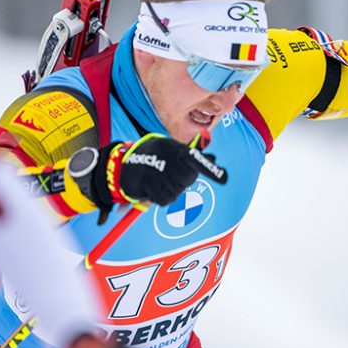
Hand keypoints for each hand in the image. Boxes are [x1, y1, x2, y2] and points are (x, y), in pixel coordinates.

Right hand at [68, 134, 227, 216]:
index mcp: (173, 148)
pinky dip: (161, 197)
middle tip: (172, 174)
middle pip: (188, 179)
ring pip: (178, 191)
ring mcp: (155, 173)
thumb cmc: (154, 157)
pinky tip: (153, 188)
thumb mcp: (171, 150)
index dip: (210, 169)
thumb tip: (213, 159)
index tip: (225, 178)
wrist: (122, 165)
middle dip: (184, 180)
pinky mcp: (147, 186)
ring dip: (172, 189)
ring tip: (160, 180)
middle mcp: (165, 159)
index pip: (195, 159)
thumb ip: (191, 155)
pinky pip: (166, 199)